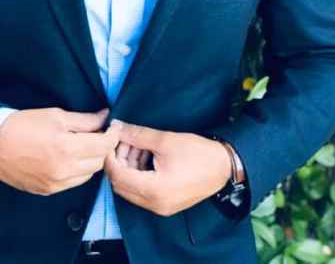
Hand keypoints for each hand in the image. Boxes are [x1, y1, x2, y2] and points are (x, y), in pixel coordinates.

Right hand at [0, 107, 121, 194]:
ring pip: (88, 175)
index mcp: (66, 148)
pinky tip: (71, 158)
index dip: (112, 135)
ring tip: (84, 145)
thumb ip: (85, 119)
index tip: (113, 126)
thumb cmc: (24, 124)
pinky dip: (78, 171)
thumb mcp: (56, 115)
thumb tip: (105, 116)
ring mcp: (56, 184)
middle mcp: (64, 171)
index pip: (103, 146)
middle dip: (102, 147)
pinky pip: (73, 183)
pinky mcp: (48, 191)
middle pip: (98, 162)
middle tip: (99, 133)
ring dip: (91, 160)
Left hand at [104, 121, 231, 215]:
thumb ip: (137, 135)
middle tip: (123, 140)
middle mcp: (153, 204)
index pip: (117, 175)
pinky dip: (138, 174)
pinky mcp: (165, 204)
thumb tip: (116, 127)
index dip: (109, 156)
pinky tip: (145, 155)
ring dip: (128, 166)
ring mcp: (159, 207)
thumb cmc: (197, 152)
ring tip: (136, 144)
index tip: (110, 138)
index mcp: (153, 190)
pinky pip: (142, 191)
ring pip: (130, 188)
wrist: (224, 167)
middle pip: (121, 185)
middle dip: (118, 161)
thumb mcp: (165, 139)